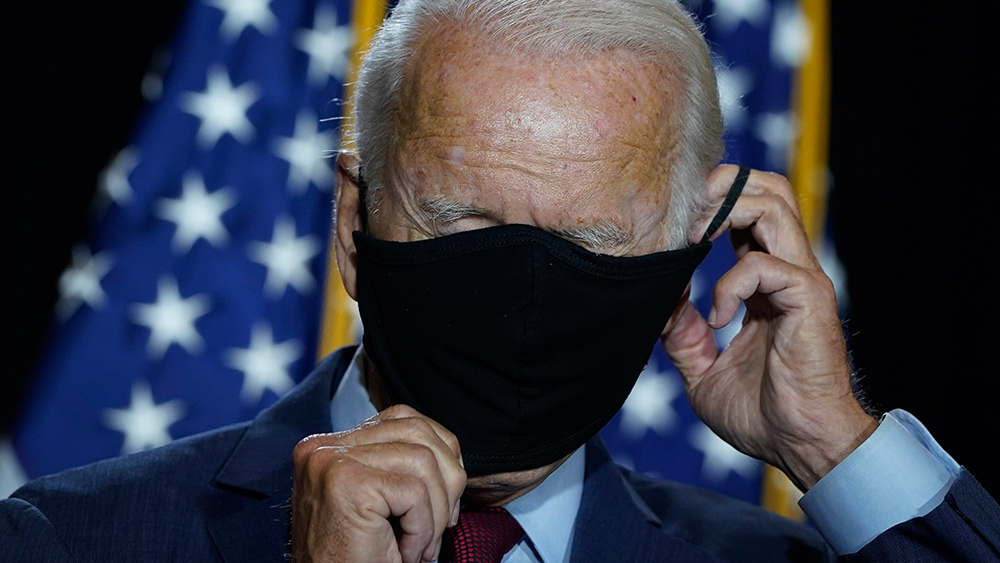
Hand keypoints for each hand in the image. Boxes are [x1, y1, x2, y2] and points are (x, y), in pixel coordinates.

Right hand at [291, 405, 466, 562]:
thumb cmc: (356, 557)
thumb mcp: (380, 501)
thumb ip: (401, 465)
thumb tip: (452, 453)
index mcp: (330, 444)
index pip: (404, 419)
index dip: (441, 454)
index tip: (446, 499)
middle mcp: (324, 446)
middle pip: (418, 432)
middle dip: (448, 479)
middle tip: (443, 525)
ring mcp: (331, 460)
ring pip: (422, 460)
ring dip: (436, 511)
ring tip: (422, 546)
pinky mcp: (348, 484)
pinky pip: (414, 493)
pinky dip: (423, 529)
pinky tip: (407, 553)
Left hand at [661, 165, 877, 490]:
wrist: (801, 446)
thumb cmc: (763, 415)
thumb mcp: (704, 372)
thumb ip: (683, 336)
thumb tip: (662, 305)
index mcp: (768, 283)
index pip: (749, 212)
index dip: (712, 203)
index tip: (673, 222)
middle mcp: (789, 272)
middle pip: (769, 190)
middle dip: (722, 185)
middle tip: (683, 211)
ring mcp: (802, 281)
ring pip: (773, 206)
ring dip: (724, 213)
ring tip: (692, 241)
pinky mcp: (808, 300)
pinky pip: (765, 266)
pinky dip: (730, 284)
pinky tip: (717, 317)